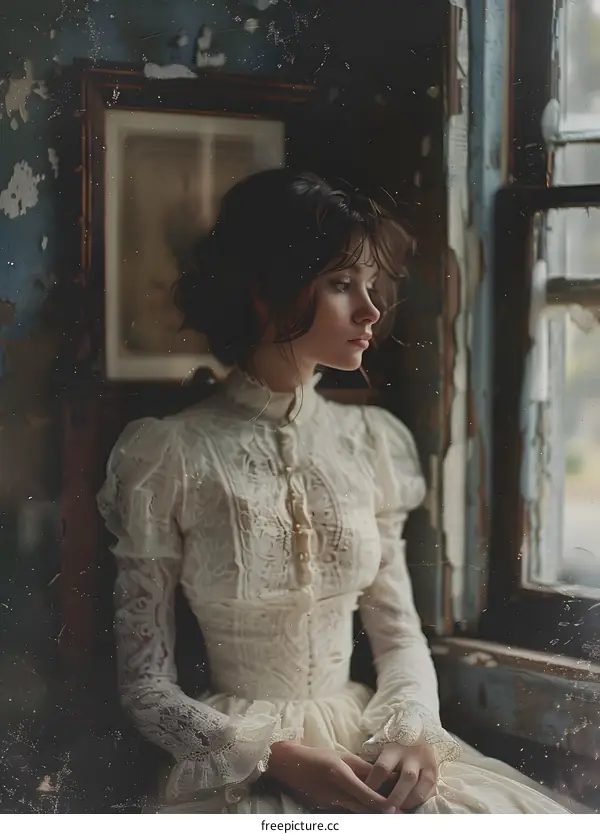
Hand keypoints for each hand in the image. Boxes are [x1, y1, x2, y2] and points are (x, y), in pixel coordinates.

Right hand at [266, 741, 394, 812]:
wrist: (290, 765)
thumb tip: (383, 774)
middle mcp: (335, 793)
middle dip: (382, 814)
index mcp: (339, 775)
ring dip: (373, 813)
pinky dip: (360, 810)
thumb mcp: (341, 756)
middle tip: (401, 818)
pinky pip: (347, 811)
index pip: (365, 794)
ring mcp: (330, 804)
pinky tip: (370, 811)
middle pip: (364, 808)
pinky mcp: (326, 809)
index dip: (382, 803)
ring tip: (390, 815)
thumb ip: (362, 767)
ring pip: (357, 812)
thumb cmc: (317, 756)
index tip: (396, 808)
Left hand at [365, 742, 436, 810]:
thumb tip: (362, 782)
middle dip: (395, 798)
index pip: (383, 767)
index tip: (366, 794)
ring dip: (408, 803)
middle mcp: (413, 756)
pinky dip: (420, 803)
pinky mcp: (435, 773)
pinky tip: (410, 807)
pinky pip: (430, 793)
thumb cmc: (394, 741)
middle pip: (406, 779)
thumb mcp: (383, 744)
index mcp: (395, 748)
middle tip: (385, 810)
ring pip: (420, 789)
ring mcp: (426, 765)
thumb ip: (375, 761)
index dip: (373, 783)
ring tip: (398, 810)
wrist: (418, 728)